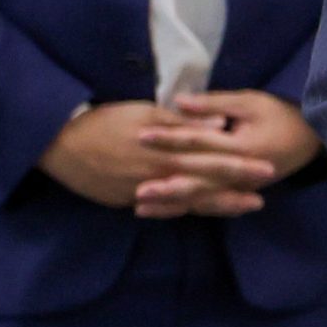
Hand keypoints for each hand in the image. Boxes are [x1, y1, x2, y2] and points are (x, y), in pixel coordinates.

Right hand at [37, 101, 271, 215]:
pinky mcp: (125, 200)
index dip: (242, 166)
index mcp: (168, 151)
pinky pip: (159, 208)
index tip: (267, 169)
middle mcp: (159, 176)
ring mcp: (142, 192)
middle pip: (204, 186)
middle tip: (261, 200)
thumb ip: (185, 122)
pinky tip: (195, 213)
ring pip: (185, 202)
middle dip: (234, 193)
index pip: (213, 160)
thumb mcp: (146, 113)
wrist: (59, 144)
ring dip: (213, 206)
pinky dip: (179, 211)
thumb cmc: (106, 121)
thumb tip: (221, 124)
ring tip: (239, 209)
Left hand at [133, 90, 321, 217]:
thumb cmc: (283, 114)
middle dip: (165, 184)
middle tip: (135, 189)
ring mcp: (241, 187)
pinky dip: (184, 208)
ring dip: (171, 203)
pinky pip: (209, 204)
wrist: (315, 138)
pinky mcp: (239, 192)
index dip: (170, 138)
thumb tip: (178, 101)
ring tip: (140, 206)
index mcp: (243, 147)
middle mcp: (241, 173)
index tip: (141, 136)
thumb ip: (215, 103)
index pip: (200, 143)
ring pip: (201, 198)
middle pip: (198, 180)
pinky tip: (162, 212)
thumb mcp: (252, 101)